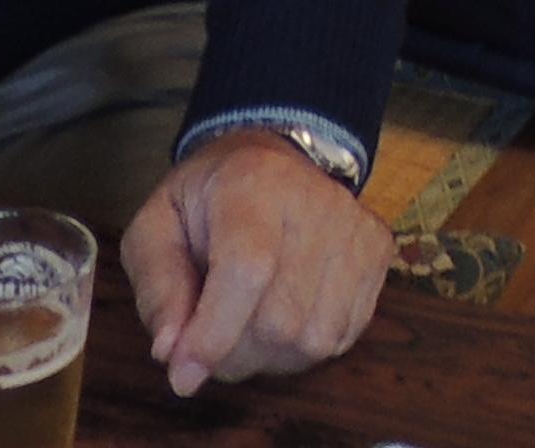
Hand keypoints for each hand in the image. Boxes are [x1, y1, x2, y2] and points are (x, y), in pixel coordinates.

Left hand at [119, 133, 387, 392]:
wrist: (270, 161)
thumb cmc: (204, 203)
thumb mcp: (155, 230)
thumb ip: (158, 288)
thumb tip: (171, 352)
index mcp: (252, 184)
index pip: (247, 270)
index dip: (215, 334)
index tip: (182, 373)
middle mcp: (316, 201)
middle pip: (282, 319)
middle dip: (234, 352)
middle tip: (209, 338)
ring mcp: (355, 227)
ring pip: (315, 339)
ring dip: (269, 356)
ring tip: (246, 325)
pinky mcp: (378, 251)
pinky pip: (342, 336)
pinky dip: (303, 347)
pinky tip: (283, 316)